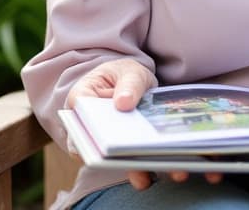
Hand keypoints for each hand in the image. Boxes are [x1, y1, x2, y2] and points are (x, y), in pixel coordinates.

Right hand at [65, 59, 222, 189]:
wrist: (132, 81)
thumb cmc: (124, 74)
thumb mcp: (130, 71)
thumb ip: (129, 85)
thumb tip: (123, 103)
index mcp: (81, 102)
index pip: (79, 124)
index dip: (90, 139)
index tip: (108, 148)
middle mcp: (89, 128)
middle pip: (98, 148)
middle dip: (117, 159)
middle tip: (137, 167)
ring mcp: (106, 142)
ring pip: (117, 160)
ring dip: (136, 170)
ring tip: (157, 177)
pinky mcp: (125, 150)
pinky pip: (135, 162)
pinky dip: (149, 168)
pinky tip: (170, 169)